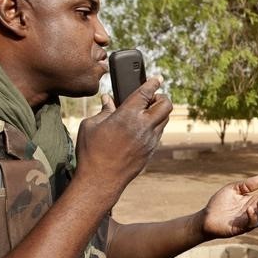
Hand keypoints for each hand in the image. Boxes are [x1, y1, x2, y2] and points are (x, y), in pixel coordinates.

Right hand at [75, 77, 171, 199]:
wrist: (101, 180)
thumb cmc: (91, 152)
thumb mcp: (91, 126)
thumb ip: (104, 110)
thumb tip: (108, 99)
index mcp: (128, 115)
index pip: (146, 92)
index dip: (153, 83)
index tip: (158, 78)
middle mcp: (144, 126)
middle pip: (166, 105)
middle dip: (161, 97)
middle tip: (151, 97)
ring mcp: (150, 140)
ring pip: (165, 119)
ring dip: (159, 112)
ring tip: (146, 111)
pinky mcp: (151, 151)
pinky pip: (158, 133)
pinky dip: (154, 126)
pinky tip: (142, 127)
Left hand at [200, 174, 257, 238]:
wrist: (206, 217)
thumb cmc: (220, 203)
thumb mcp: (234, 189)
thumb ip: (248, 184)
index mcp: (255, 202)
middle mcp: (255, 212)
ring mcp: (249, 221)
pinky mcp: (242, 228)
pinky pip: (252, 224)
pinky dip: (253, 217)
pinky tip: (249, 209)